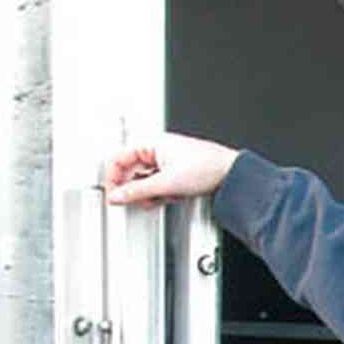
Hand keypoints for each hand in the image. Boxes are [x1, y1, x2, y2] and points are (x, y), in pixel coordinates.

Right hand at [103, 133, 238, 205]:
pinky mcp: (175, 171)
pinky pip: (158, 184)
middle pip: (130, 171)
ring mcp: (165, 160)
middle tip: (138, 201)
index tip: (114, 196)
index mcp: (150, 143)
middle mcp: (156, 149)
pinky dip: (160, 194)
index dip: (112, 179)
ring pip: (144, 180)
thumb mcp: (166, 183)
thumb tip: (117, 196)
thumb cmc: (206, 168)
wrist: (230, 174)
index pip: (118, 159)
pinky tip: (170, 197)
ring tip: (161, 198)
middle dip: (134, 189)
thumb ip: (137, 191)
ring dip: (149, 193)